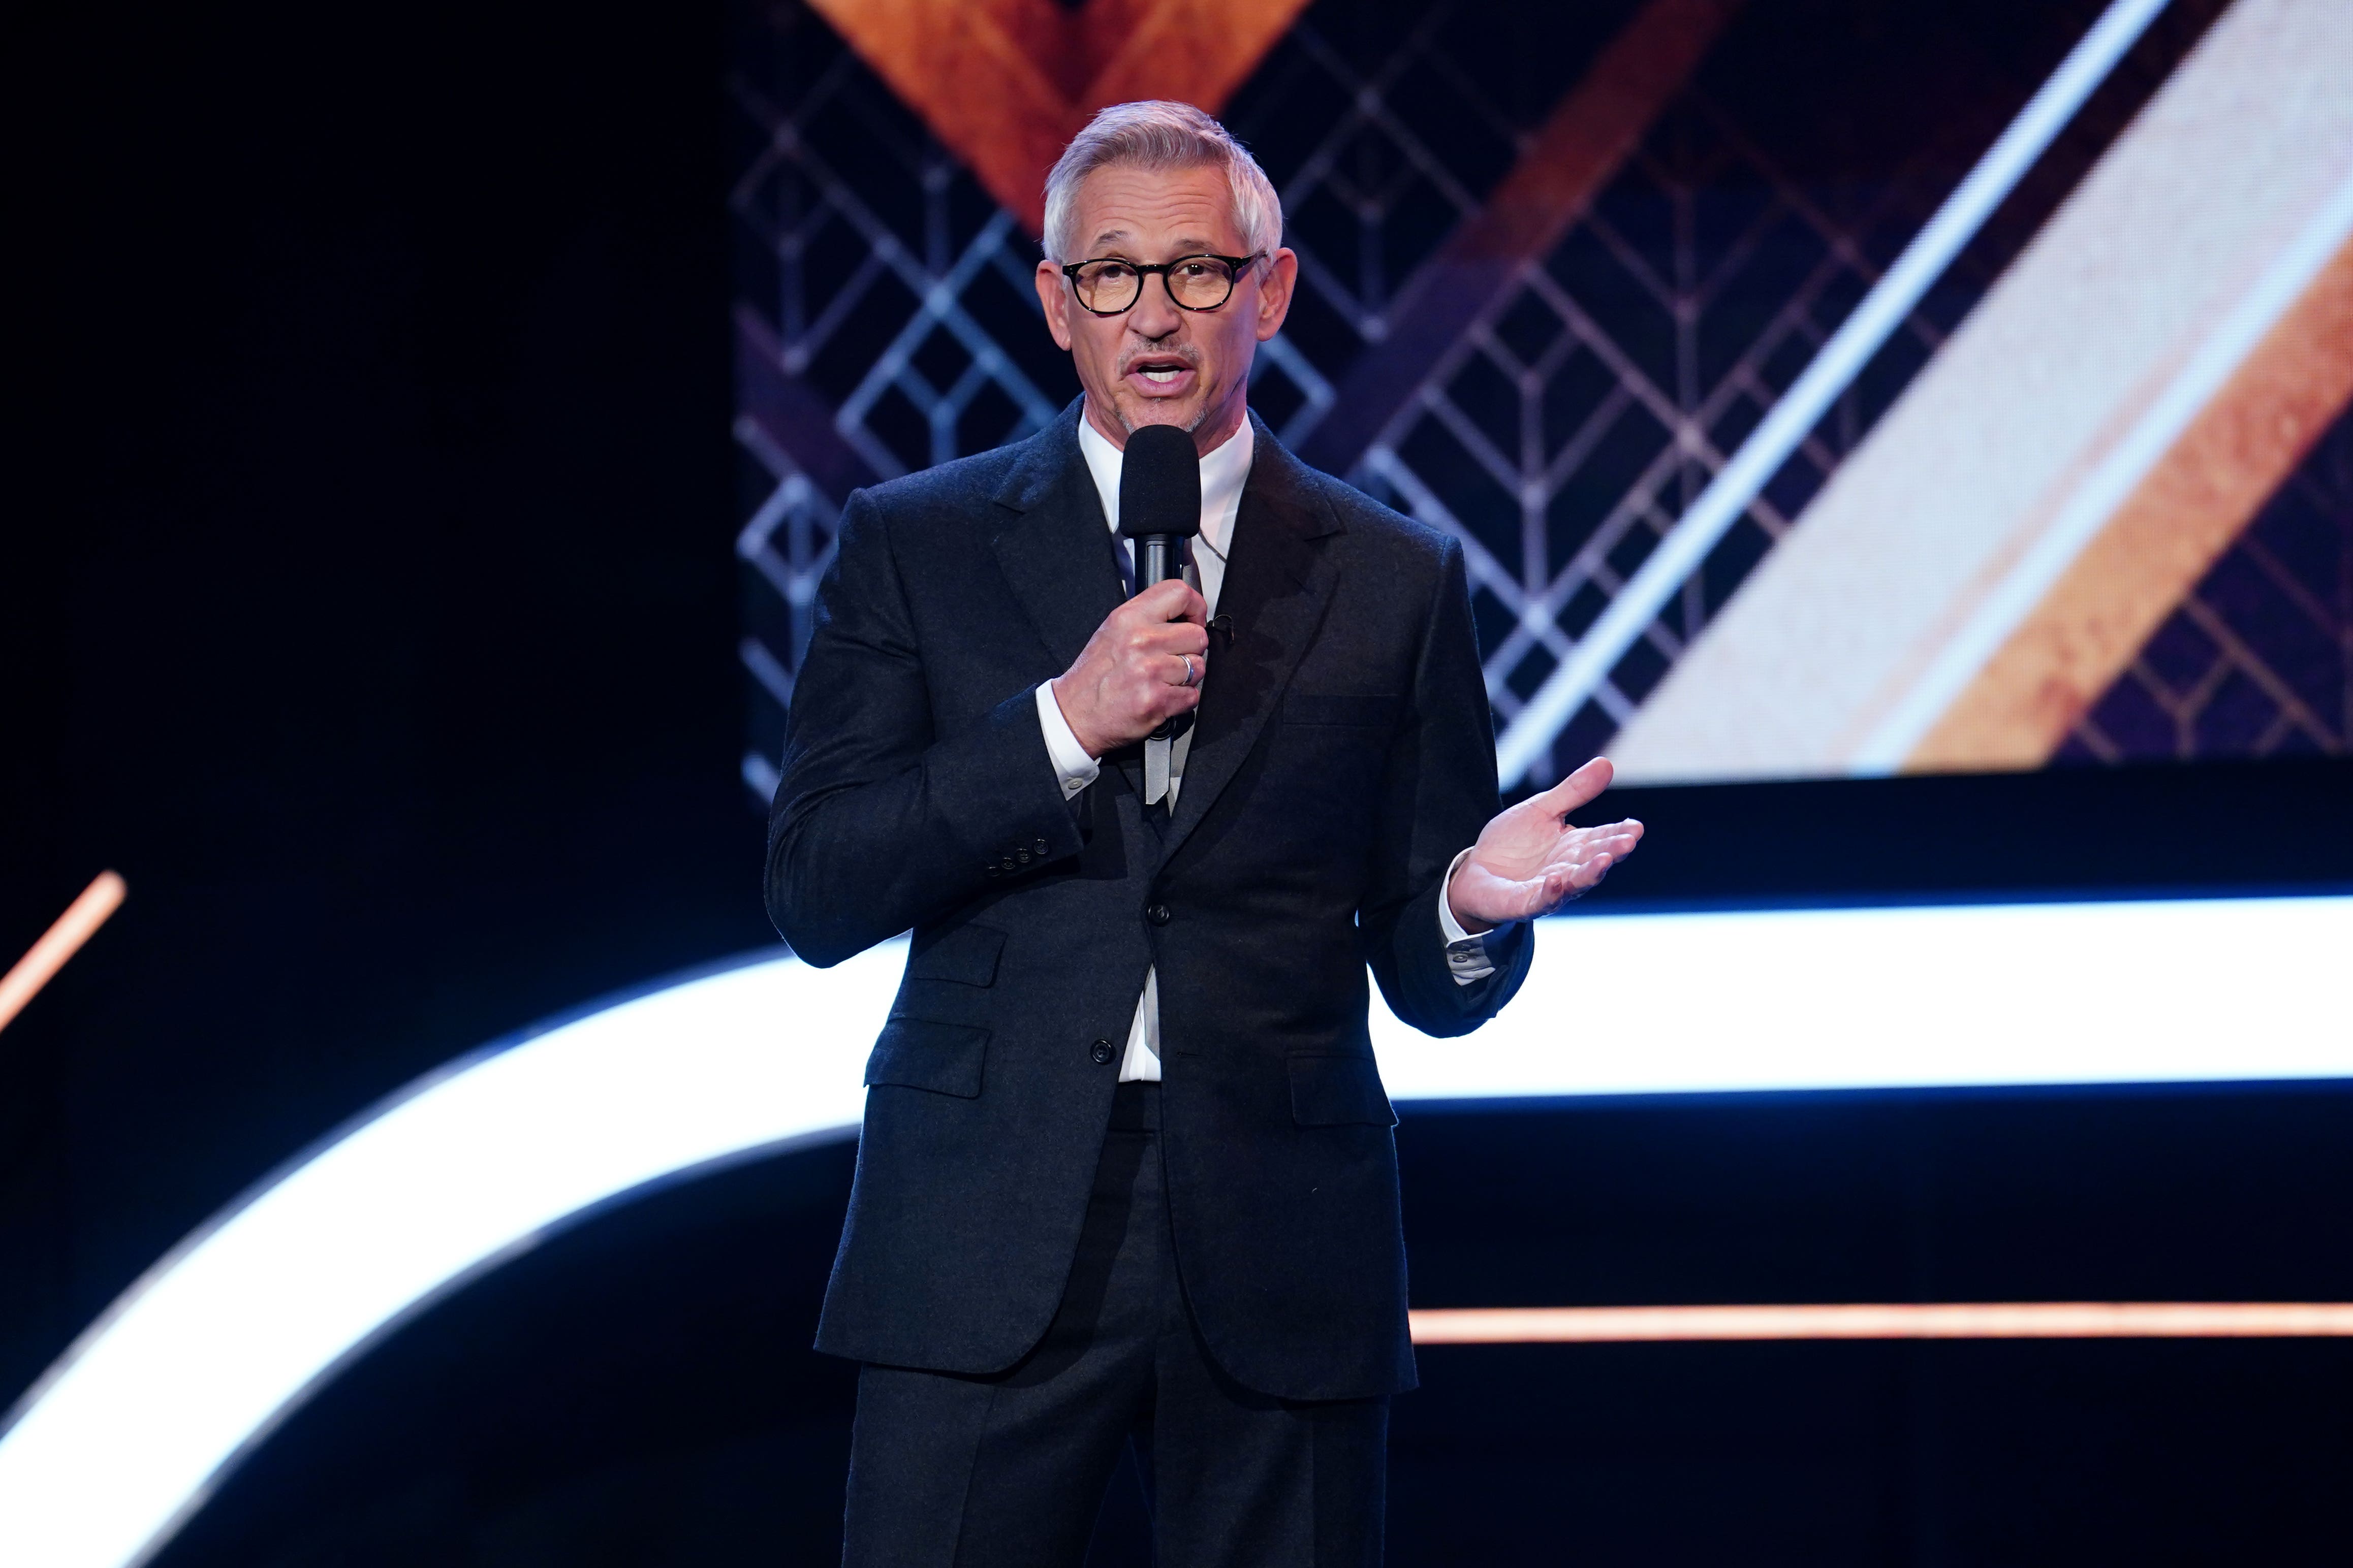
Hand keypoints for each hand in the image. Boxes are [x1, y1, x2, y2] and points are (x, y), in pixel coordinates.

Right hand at [1049, 578, 1208, 756]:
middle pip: (1198, 636)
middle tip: (1170, 659)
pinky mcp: (1157, 700)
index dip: (1195, 607)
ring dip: (1186, 677)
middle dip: (1190, 650)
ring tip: (1162, 680)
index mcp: (1129, 618)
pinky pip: (1192, 695)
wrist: (1075, 713)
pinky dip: (1181, 700)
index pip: (1180, 593)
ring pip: (1198, 667)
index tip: (1193, 620)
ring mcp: (1150, 671)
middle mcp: (1140, 640)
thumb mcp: (1113, 630)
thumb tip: (1184, 615)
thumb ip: (1147, 618)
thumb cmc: (1095, 675)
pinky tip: (1160, 697)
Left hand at [1447, 756, 1643, 932]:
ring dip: (1590, 874)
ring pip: (1575, 884)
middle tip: (1628, 841)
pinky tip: (1556, 880)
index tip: (1636, 827)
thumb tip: (1606, 762)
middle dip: (1612, 852)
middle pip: (1594, 861)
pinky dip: (1550, 893)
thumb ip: (1573, 791)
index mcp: (1574, 846)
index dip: (1620, 833)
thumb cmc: (1512, 843)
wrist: (1476, 871)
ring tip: (1604, 861)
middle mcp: (1567, 870)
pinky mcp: (1523, 903)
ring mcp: (1548, 889)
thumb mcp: (1541, 809)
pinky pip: (1540, 901)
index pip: (1603, 838)